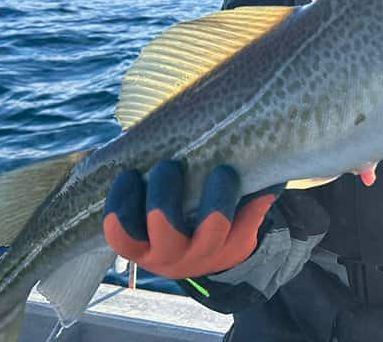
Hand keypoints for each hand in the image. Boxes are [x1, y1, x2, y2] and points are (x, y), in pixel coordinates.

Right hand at [103, 160, 282, 278]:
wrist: (212, 246)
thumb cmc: (170, 208)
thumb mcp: (148, 205)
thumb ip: (142, 177)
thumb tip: (142, 127)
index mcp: (142, 246)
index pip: (120, 234)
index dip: (120, 204)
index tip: (129, 173)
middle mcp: (170, 256)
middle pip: (164, 229)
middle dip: (164, 195)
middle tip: (169, 166)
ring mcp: (205, 255)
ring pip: (211, 232)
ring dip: (217, 198)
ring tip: (223, 171)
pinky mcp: (237, 249)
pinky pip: (249, 224)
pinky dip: (257, 200)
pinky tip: (262, 180)